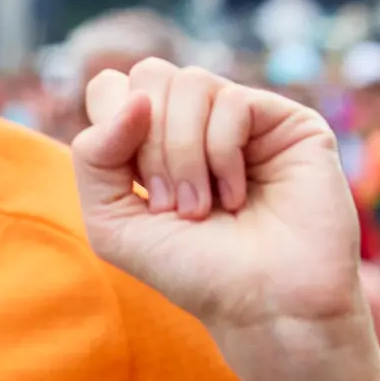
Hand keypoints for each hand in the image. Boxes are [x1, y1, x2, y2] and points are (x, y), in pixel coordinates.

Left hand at [72, 61, 379, 380]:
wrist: (262, 304)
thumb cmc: (191, 271)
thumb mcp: (112, 222)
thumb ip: (94, 157)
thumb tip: (134, 97)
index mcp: (151, 141)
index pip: (112, 88)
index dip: (112, 128)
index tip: (136, 187)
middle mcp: (197, 122)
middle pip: (147, 76)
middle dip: (149, 146)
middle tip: (171, 204)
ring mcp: (242, 118)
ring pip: (188, 83)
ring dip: (183, 154)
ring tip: (202, 207)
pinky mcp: (285, 120)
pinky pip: (231, 101)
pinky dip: (221, 154)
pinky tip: (236, 197)